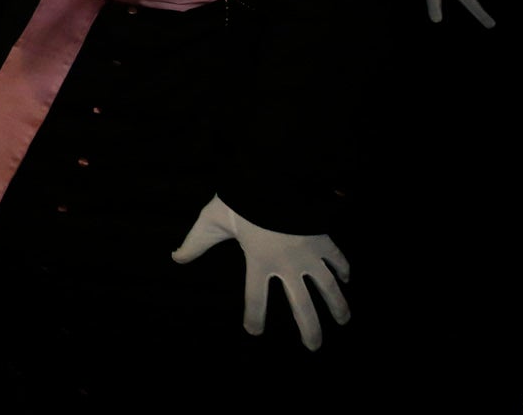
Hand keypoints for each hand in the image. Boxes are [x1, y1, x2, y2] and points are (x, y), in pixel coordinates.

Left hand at [172, 194, 351, 349]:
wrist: (274, 175)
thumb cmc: (241, 197)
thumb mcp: (213, 219)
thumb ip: (196, 242)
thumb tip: (176, 258)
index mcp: (259, 261)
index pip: (255, 298)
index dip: (254, 317)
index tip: (253, 330)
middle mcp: (287, 263)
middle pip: (301, 306)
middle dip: (309, 329)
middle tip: (313, 347)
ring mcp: (308, 252)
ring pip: (328, 287)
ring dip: (337, 305)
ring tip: (343, 320)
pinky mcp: (322, 238)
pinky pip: (337, 257)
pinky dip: (344, 269)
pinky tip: (346, 279)